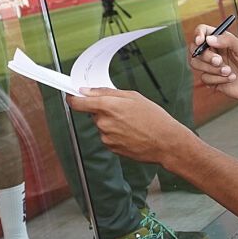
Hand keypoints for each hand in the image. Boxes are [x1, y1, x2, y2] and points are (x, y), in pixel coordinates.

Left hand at [67, 89, 192, 166]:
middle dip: (103, 110)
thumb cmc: (154, 118)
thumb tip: (87, 91)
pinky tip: (131, 132)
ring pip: (102, 125)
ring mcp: (106, 137)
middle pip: (93, 113)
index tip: (71, 96)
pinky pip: (108, 137)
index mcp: (108, 106)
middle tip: (123, 110)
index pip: (78, 103)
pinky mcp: (111, 148)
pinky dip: (116, 134)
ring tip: (131, 123)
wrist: (166, 143)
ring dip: (111, 123)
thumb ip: (106, 92)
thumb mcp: (133, 96)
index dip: (73, 99)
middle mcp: (104, 123)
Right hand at [190, 25, 237, 105]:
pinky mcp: (212, 80)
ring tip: (229, 71)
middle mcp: (214, 52)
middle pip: (194, 49)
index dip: (198, 34)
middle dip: (205, 56)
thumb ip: (228, 41)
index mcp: (221, 40)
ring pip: (196, 64)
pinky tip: (231, 79)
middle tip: (219, 61)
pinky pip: (204, 78)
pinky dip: (218, 79)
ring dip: (212, 69)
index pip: (203, 31)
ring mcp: (212, 66)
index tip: (201, 41)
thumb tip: (209, 39)